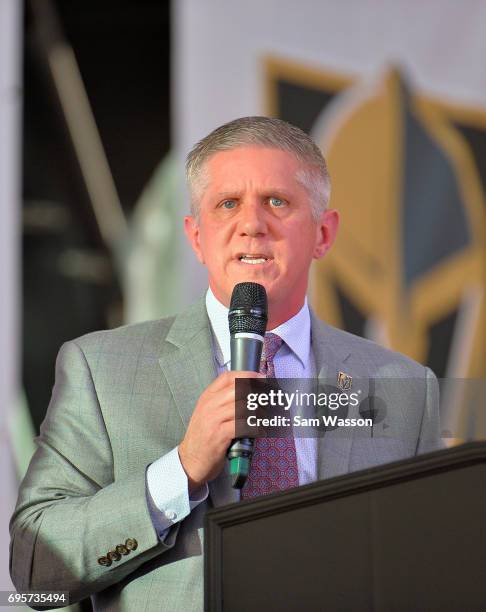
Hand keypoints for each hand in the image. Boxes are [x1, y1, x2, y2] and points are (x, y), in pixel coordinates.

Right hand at [178, 370, 262, 492]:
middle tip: (268, 400)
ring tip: (263, 419)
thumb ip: (223, 401)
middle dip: (257, 394)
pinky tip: (259, 432)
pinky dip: (256, 428)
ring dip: (259, 413)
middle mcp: (210, 405)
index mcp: (207, 397)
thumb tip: (250, 392)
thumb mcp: (208, 413)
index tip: (261, 378)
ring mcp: (214, 419)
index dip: (248, 375)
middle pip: (239, 389)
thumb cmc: (203, 436)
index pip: (228, 377)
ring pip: (244, 407)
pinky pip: (244, 425)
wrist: (190, 460)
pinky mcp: (220, 434)